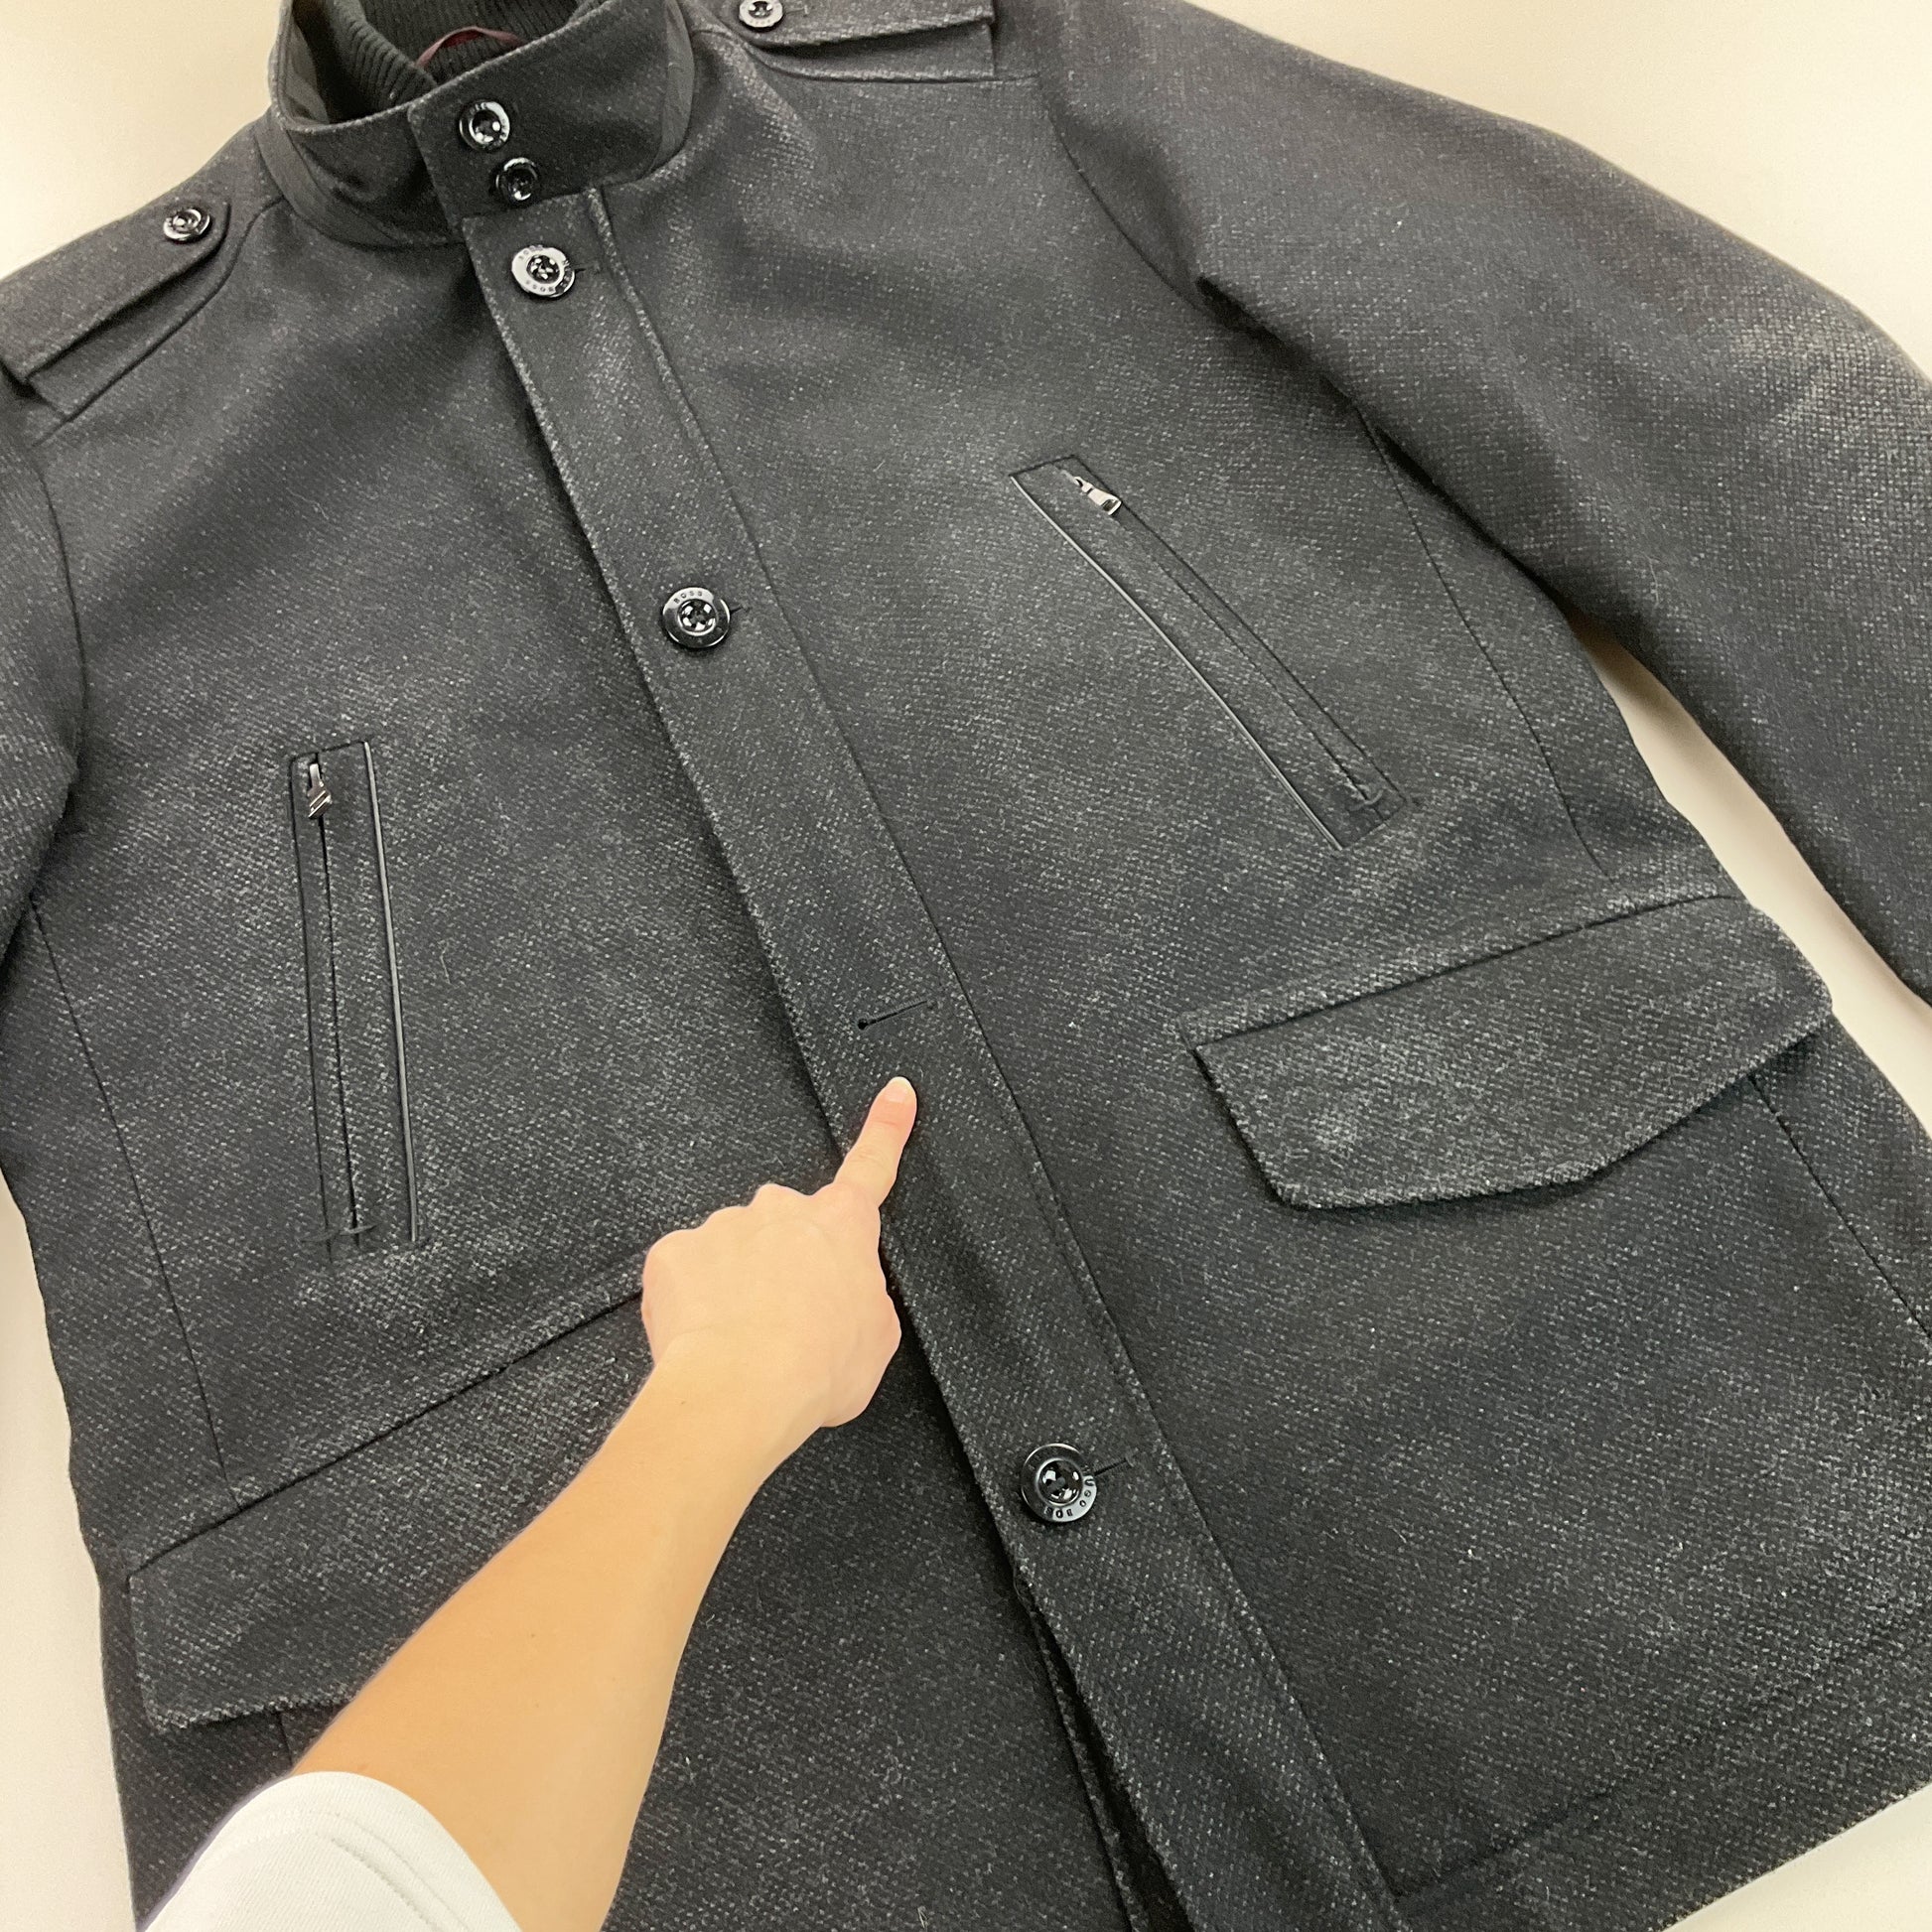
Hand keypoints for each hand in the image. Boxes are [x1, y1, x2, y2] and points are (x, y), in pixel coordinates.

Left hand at [638, 1076, 916, 1456]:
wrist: (740, 1387)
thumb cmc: (815, 1368)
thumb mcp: (877, 1338)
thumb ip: (863, 1297)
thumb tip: (842, 1296)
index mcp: (841, 1225)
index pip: (872, 1165)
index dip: (886, 1127)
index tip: (894, 1092)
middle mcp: (782, 1210)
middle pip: (787, 1227)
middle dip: (785, 1263)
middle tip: (787, 1320)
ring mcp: (724, 1226)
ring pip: (733, 1251)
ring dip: (737, 1287)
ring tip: (745, 1342)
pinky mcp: (675, 1253)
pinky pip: (687, 1273)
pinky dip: (695, 1303)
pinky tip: (706, 1337)